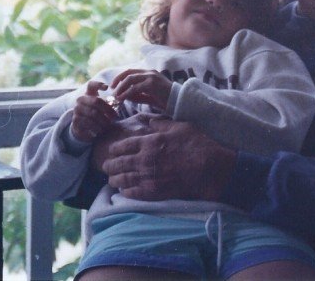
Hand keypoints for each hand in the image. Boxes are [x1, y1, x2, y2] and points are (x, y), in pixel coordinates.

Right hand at [71, 81, 117, 142]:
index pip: (91, 85)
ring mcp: (76, 110)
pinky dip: (97, 128)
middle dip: (108, 109)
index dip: (99, 84)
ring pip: (93, 114)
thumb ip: (109, 101)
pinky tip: (100, 130)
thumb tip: (118, 100)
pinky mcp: (75, 121)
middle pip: (96, 101)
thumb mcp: (101, 105)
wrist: (81, 126)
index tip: (107, 87)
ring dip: (104, 120)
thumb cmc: (95, 113)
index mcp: (87, 93)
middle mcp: (80, 100)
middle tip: (115, 116)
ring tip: (109, 125)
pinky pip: (88, 124)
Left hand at [102, 116, 236, 201]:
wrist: (208, 168)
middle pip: (118, 163)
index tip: (111, 151)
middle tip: (105, 166)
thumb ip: (161, 123)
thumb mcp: (180, 126)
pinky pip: (133, 193)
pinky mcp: (154, 192)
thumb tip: (149, 119)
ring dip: (114, 180)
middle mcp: (144, 160)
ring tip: (111, 180)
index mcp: (149, 142)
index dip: (114, 149)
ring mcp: (148, 177)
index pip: (123, 146)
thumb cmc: (197, 144)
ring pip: (122, 179)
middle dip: (109, 165)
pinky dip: (125, 192)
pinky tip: (123, 191)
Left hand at [110, 68, 172, 111]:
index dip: (120, 77)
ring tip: (116, 95)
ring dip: (121, 87)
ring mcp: (151, 77)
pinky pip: (135, 88)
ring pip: (130, 79)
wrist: (179, 101)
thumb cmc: (165, 100)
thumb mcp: (149, 96)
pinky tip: (122, 99)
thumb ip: (137, 95)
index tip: (113, 85)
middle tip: (111, 89)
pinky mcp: (152, 84)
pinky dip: (126, 93)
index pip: (131, 71)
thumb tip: (125, 96)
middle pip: (129, 73)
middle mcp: (150, 72)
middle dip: (118, 80)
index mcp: (150, 73)